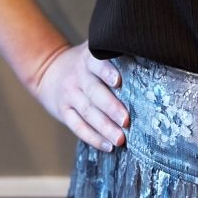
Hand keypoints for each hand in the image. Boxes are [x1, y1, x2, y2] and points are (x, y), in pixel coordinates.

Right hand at [27, 39, 130, 153]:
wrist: (49, 70)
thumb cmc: (86, 62)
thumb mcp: (95, 51)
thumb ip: (114, 54)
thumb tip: (147, 56)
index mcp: (87, 59)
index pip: (96, 64)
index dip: (107, 72)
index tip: (119, 81)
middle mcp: (77, 77)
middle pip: (93, 93)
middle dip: (111, 107)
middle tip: (126, 120)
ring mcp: (69, 96)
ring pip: (86, 113)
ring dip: (104, 128)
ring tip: (120, 139)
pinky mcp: (64, 112)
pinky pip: (78, 127)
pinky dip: (93, 138)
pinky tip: (108, 146)